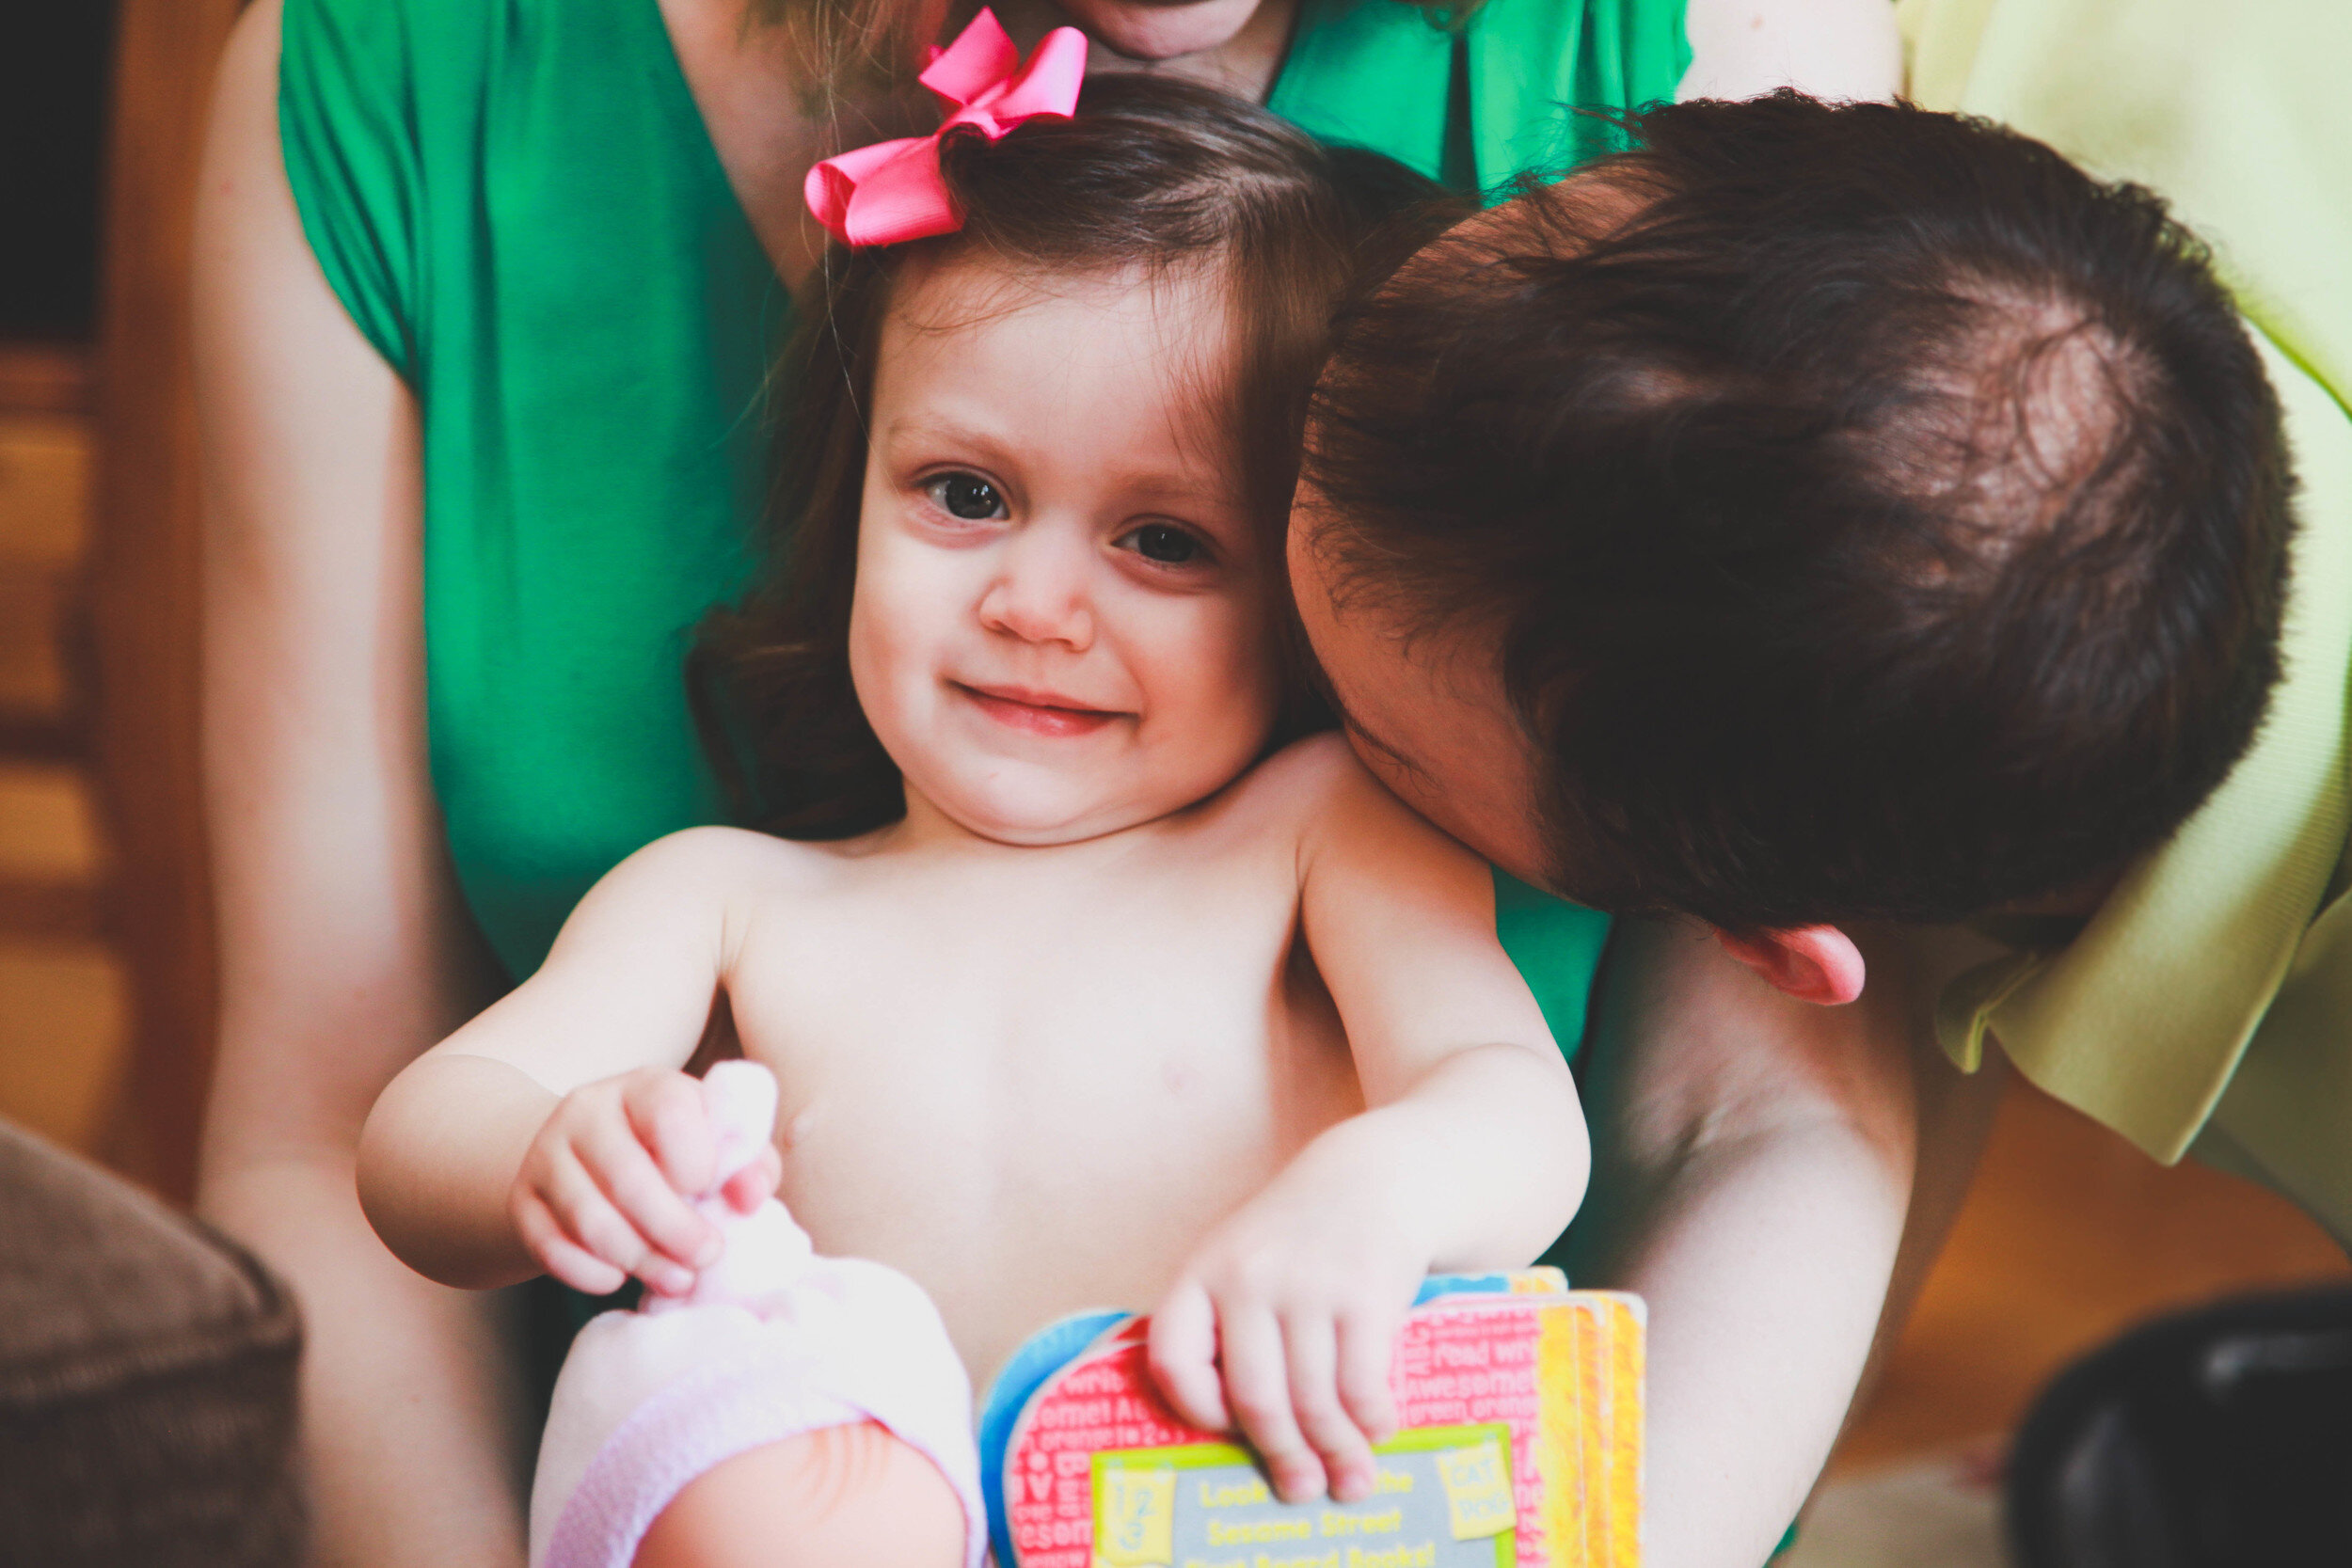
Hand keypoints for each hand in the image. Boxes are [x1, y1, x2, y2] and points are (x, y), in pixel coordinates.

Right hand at [509, 1066, 781, 1296]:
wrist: (591, 1161)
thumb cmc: (674, 1154)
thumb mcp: (718, 1145)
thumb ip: (749, 1165)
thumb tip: (750, 1198)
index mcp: (646, 1086)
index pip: (668, 1111)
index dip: (698, 1161)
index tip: (711, 1191)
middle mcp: (588, 1109)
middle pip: (628, 1177)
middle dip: (676, 1230)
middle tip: (706, 1257)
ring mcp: (547, 1152)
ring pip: (590, 1219)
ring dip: (640, 1259)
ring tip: (676, 1279)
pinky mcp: (523, 1198)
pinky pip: (551, 1246)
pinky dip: (590, 1273)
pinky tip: (619, 1278)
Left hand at [1147, 1180, 1425, 1505]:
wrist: (1374, 1178)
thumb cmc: (1298, 1238)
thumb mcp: (1239, 1259)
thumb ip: (1224, 1326)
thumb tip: (1235, 1429)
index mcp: (1201, 1273)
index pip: (1173, 1361)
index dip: (1196, 1409)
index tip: (1226, 1430)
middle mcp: (1247, 1279)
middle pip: (1255, 1399)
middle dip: (1282, 1456)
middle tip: (1301, 1489)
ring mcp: (1308, 1286)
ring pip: (1314, 1400)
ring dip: (1336, 1452)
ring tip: (1350, 1478)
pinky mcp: (1365, 1294)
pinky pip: (1361, 1384)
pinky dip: (1370, 1420)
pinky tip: (1377, 1430)